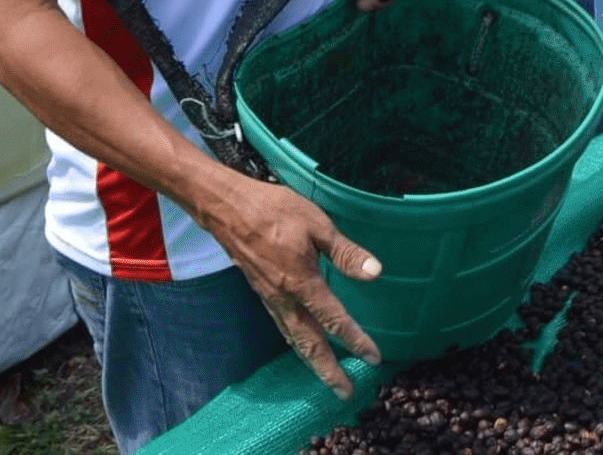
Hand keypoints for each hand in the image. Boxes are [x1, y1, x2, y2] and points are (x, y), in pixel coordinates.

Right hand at [197, 172, 382, 397]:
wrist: (227, 209)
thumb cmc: (275, 210)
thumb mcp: (318, 225)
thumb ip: (346, 253)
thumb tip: (375, 273)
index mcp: (301, 281)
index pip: (334, 319)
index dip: (355, 340)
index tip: (373, 358)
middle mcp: (283, 297)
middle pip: (309, 343)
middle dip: (328, 370)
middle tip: (347, 393)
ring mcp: (270, 298)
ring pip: (294, 338)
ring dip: (312, 361)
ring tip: (329, 378)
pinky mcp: (262, 292)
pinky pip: (283, 326)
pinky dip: (297, 343)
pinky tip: (305, 344)